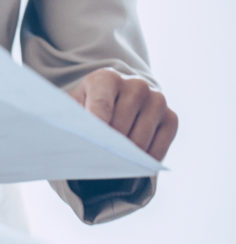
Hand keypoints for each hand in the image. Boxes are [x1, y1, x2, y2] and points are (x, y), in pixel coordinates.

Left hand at [67, 68, 177, 201]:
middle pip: (121, 126)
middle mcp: (136, 85)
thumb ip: (71, 118)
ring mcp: (157, 100)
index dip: (97, 128)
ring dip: (126, 156)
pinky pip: (160, 146)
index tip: (91, 146)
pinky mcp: (171, 117)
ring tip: (112, 163)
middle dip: (108, 147)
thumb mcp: (74, 107)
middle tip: (98, 161)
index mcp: (106, 78)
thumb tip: (71, 139)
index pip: (101, 105)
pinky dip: (145, 160)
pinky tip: (133, 165)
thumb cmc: (89, 107)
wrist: (117, 101)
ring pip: (140, 139)